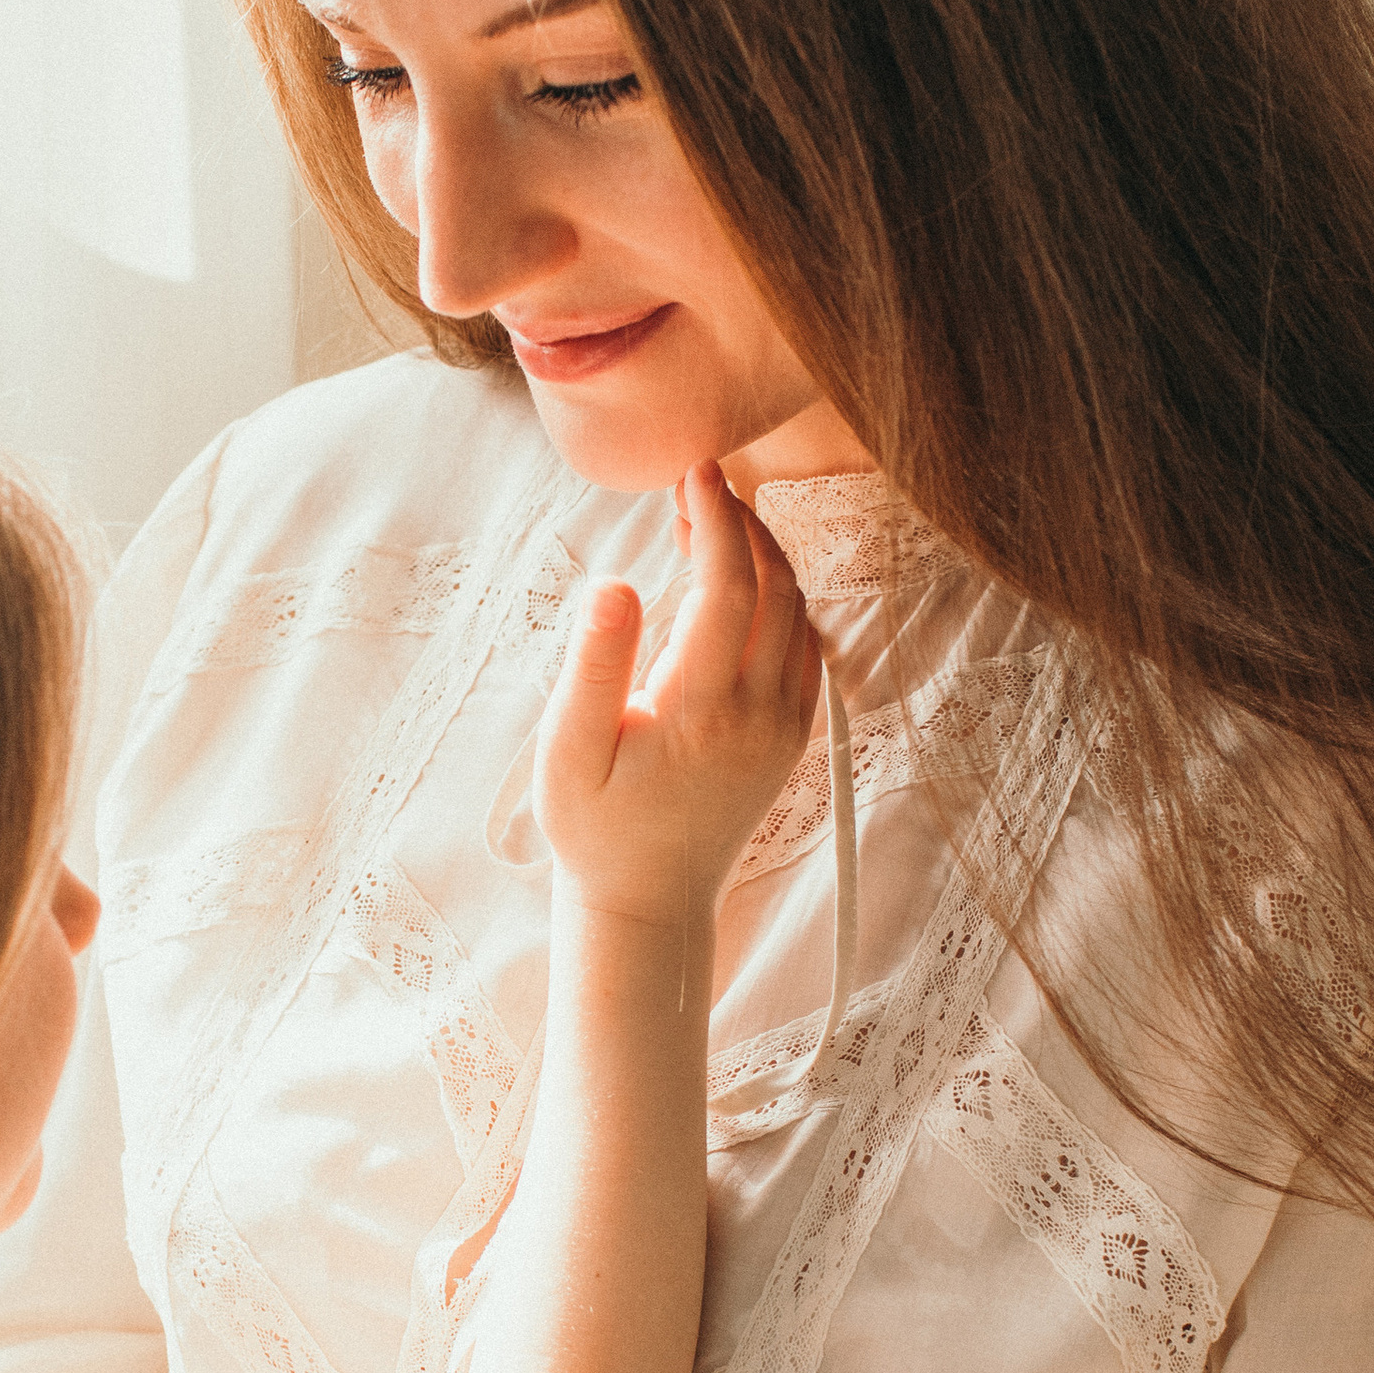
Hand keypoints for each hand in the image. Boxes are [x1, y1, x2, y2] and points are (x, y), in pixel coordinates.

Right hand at [535, 458, 815, 933]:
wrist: (649, 902)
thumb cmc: (594, 828)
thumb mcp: (568, 752)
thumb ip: (593, 667)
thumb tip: (613, 585)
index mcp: (702, 711)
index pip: (726, 587)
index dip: (714, 519)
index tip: (693, 470)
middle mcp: (759, 715)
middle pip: (774, 587)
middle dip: (741, 524)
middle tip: (695, 486)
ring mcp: (784, 727)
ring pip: (798, 613)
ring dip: (762, 558)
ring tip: (704, 527)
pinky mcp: (791, 738)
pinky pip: (805, 647)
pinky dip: (780, 598)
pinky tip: (738, 584)